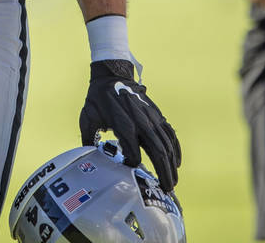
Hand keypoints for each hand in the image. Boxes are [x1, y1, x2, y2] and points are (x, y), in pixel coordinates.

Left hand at [78, 59, 181, 190]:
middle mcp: (141, 122)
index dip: (132, 164)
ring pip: (167, 145)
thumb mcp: (87, 118)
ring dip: (171, 164)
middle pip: (157, 151)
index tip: (129, 171)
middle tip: (167, 189)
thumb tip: (87, 158)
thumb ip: (89, 139)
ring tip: (173, 182)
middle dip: (163, 172)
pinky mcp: (157, 114)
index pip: (133, 152)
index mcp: (123, 123)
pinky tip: (177, 161)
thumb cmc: (98, 99)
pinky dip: (175, 148)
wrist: (112, 75)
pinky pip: (170, 134)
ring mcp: (152, 118)